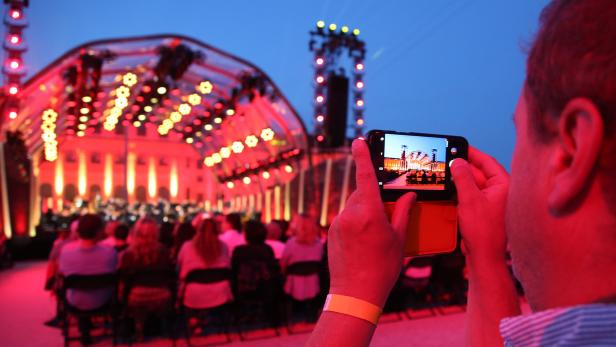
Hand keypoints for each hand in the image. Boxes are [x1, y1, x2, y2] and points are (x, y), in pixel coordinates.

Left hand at [327, 139, 415, 307]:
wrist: (355, 293)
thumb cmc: (382, 268)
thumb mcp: (398, 239)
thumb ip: (404, 213)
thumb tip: (410, 195)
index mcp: (369, 213)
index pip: (365, 177)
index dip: (362, 157)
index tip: (359, 141)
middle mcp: (350, 214)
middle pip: (361, 193)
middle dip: (372, 197)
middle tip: (385, 213)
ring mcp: (338, 223)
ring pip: (353, 207)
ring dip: (364, 212)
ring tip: (374, 236)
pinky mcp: (332, 232)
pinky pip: (346, 219)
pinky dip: (356, 223)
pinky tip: (363, 242)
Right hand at [450, 147, 508, 261]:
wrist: (485, 257)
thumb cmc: (483, 230)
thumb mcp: (469, 199)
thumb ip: (462, 177)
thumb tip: (457, 161)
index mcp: (504, 185)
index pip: (487, 162)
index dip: (472, 153)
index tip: (457, 146)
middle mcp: (501, 192)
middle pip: (480, 172)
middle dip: (463, 166)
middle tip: (446, 159)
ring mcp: (493, 202)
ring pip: (474, 184)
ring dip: (460, 179)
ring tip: (445, 173)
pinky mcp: (484, 212)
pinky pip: (472, 196)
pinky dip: (461, 191)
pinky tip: (449, 190)